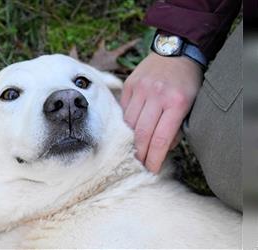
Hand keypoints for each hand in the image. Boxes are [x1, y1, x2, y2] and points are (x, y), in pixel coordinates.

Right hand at [121, 52, 202, 172]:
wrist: (175, 52)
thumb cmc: (186, 81)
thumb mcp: (190, 105)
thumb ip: (176, 128)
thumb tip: (161, 148)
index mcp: (177, 102)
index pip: (160, 139)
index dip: (154, 158)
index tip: (151, 169)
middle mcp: (157, 95)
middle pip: (141, 134)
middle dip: (140, 154)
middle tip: (139, 165)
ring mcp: (141, 89)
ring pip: (128, 124)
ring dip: (129, 141)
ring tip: (132, 151)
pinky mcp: (129, 84)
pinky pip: (123, 110)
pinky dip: (125, 124)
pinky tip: (128, 131)